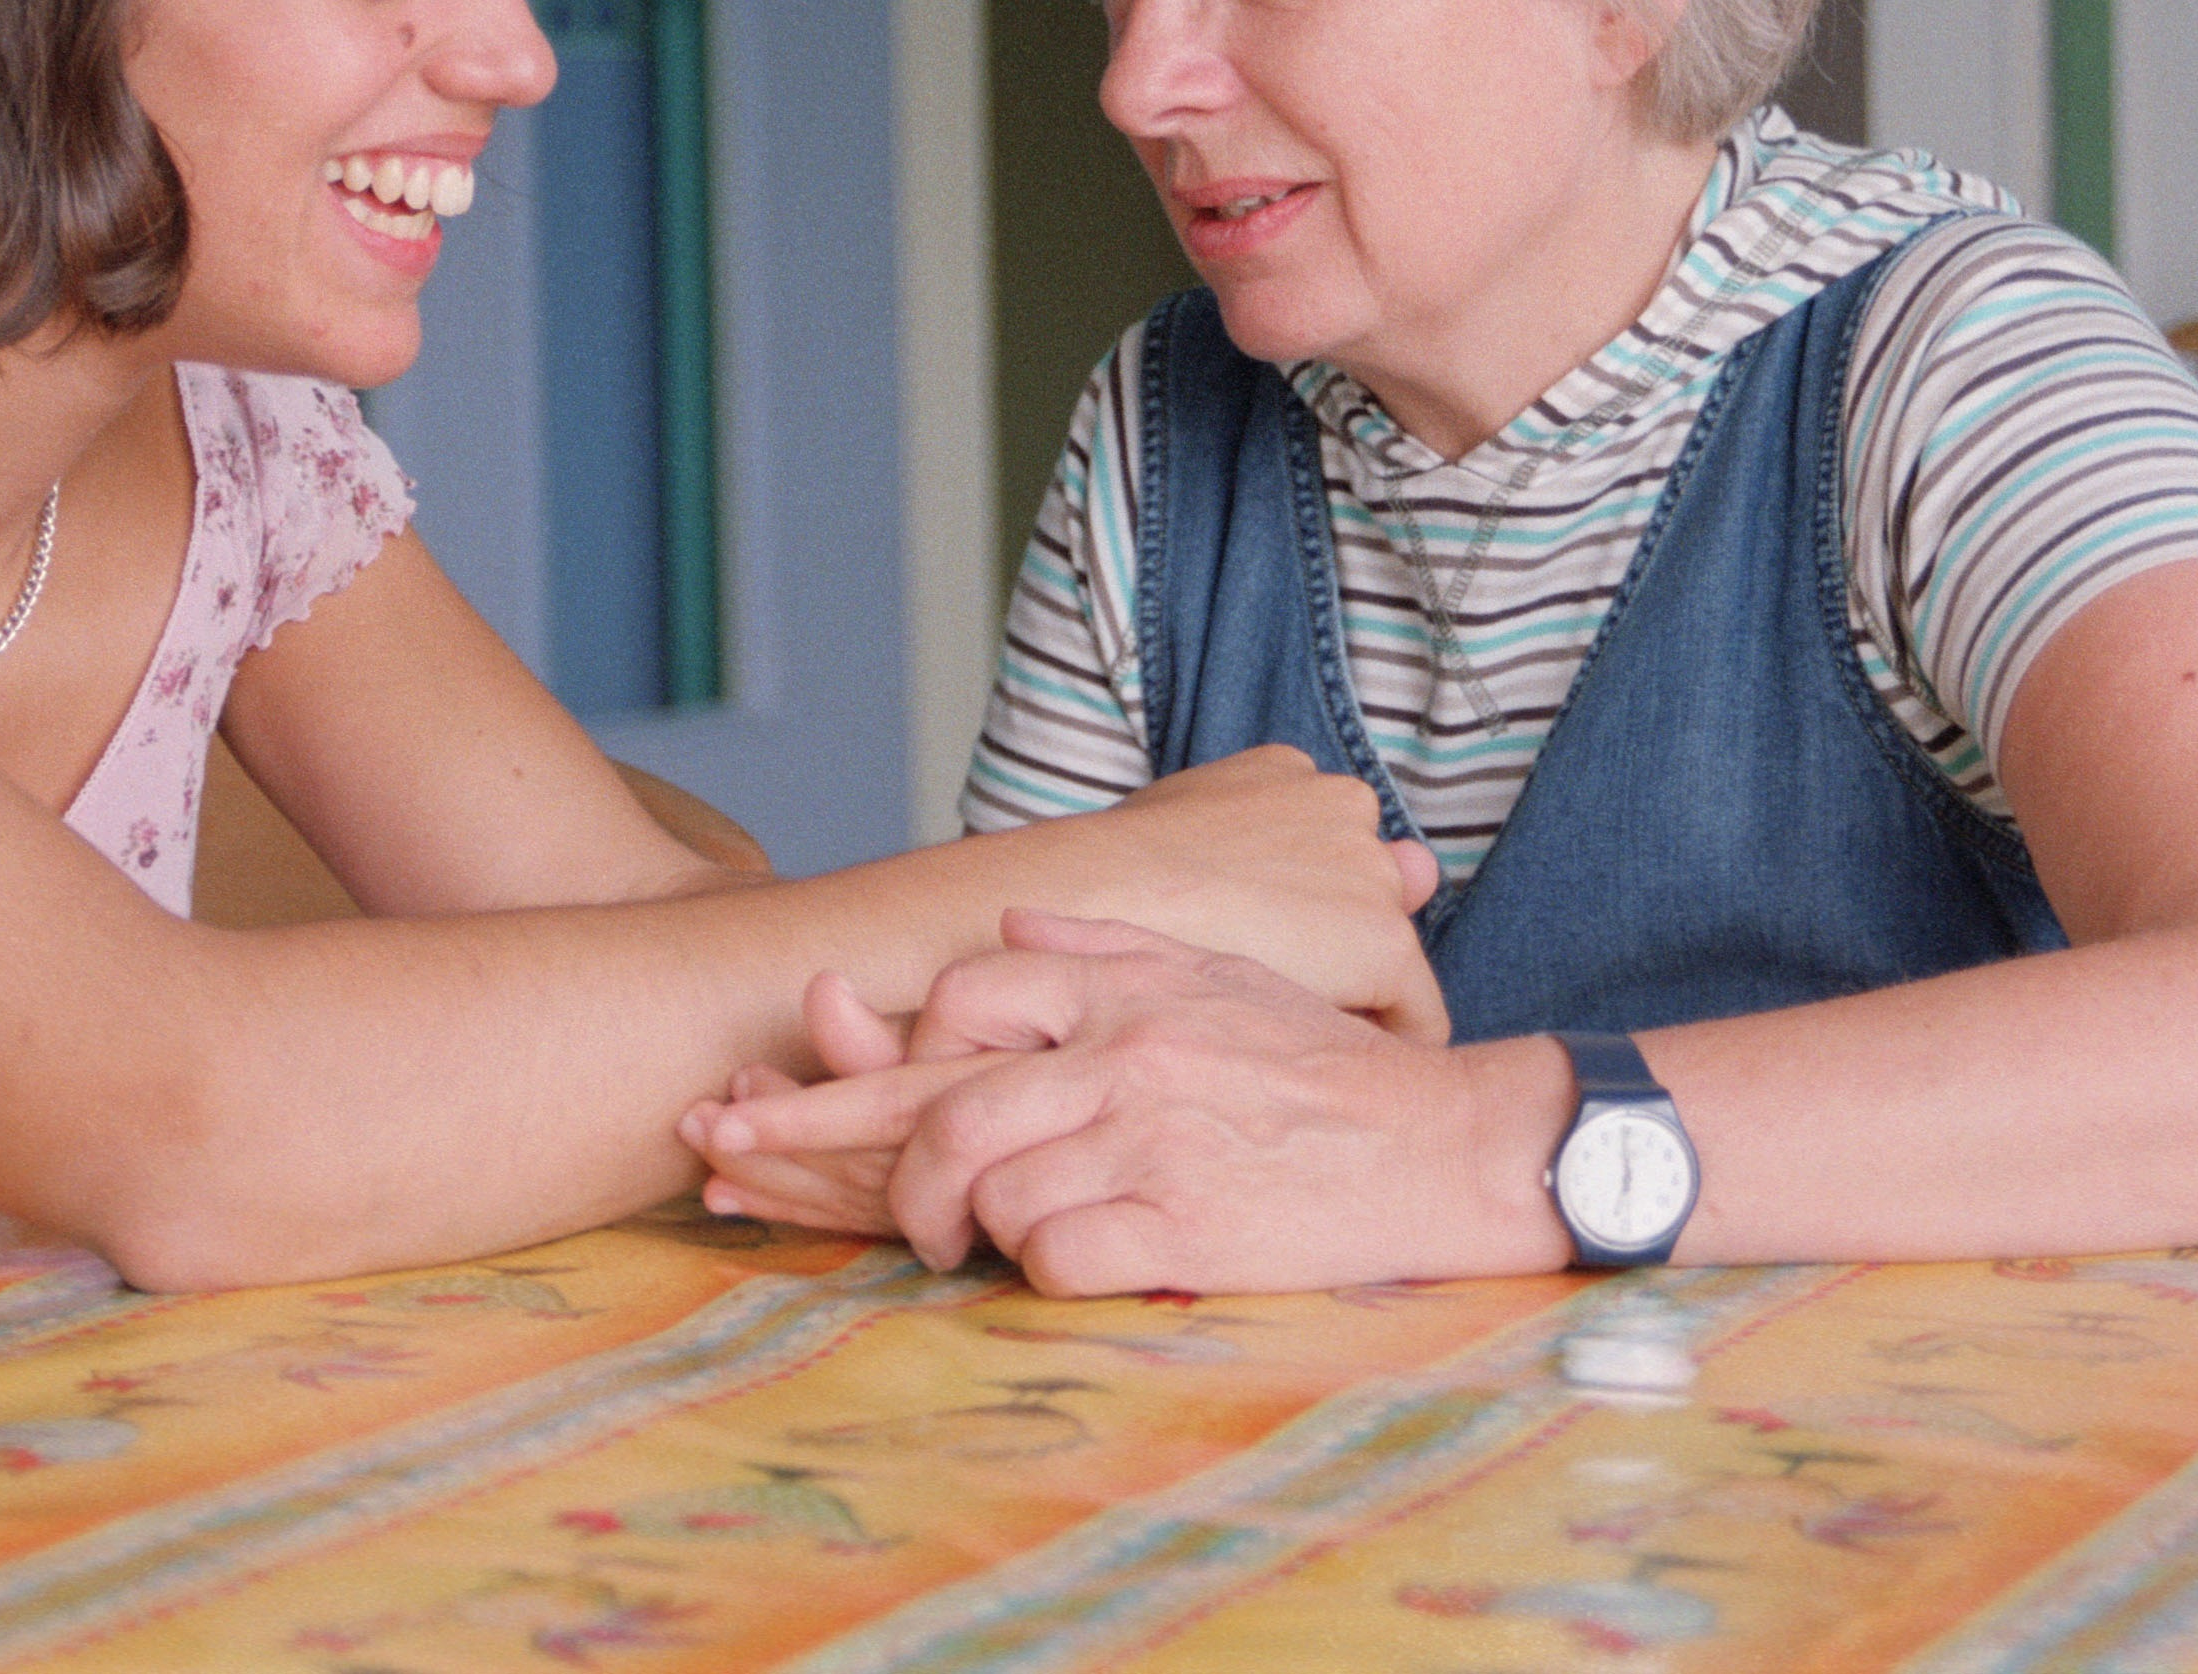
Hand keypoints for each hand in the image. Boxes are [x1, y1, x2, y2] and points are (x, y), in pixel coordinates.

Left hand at [699, 912, 1563, 1295]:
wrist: (1449, 1143)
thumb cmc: (1322, 1067)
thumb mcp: (1215, 974)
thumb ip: (1102, 945)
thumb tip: (1004, 926)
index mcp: (1119, 992)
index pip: (957, 1005)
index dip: (864, 1055)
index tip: (792, 1092)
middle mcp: (1122, 1056)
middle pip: (936, 1104)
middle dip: (825, 1146)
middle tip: (748, 1167)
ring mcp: (1152, 1141)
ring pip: (982, 1185)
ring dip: (941, 1227)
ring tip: (938, 1246)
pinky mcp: (1187, 1225)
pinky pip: (1055, 1256)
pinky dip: (1029, 1270)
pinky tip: (1041, 1267)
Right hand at [1011, 748, 1446, 1037]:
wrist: (1086, 908)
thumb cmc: (1102, 883)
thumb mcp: (1164, 838)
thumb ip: (1244, 850)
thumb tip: (1341, 871)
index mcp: (1289, 774)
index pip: (1327, 859)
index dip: (1293, 921)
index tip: (1249, 956)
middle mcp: (1345, 808)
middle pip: (1364, 905)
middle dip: (1330, 958)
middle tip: (1260, 1006)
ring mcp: (1370, 872)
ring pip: (1385, 965)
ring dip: (1348, 1005)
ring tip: (1281, 1048)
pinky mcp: (1384, 943)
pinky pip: (1415, 1020)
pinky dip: (1378, 1052)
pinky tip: (1317, 1077)